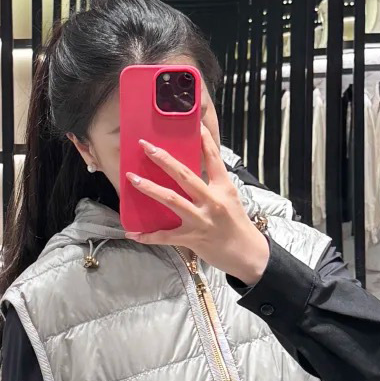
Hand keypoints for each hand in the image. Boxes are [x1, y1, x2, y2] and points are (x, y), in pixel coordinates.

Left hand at [127, 122, 270, 285]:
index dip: (204, 141)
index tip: (195, 126)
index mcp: (223, 188)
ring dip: (150, 188)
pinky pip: (165, 236)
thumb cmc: (237, 224)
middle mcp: (212, 201)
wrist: (247, 254)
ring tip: (132, 179)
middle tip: (146, 147)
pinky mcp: (192, 238)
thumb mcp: (230, 198)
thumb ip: (213, 183)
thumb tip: (192, 169)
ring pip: (171, 200)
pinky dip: (147, 235)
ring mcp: (201, 220)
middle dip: (163, 160)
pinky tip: (132, 232)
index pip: (213, 159)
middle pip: (185, 175)